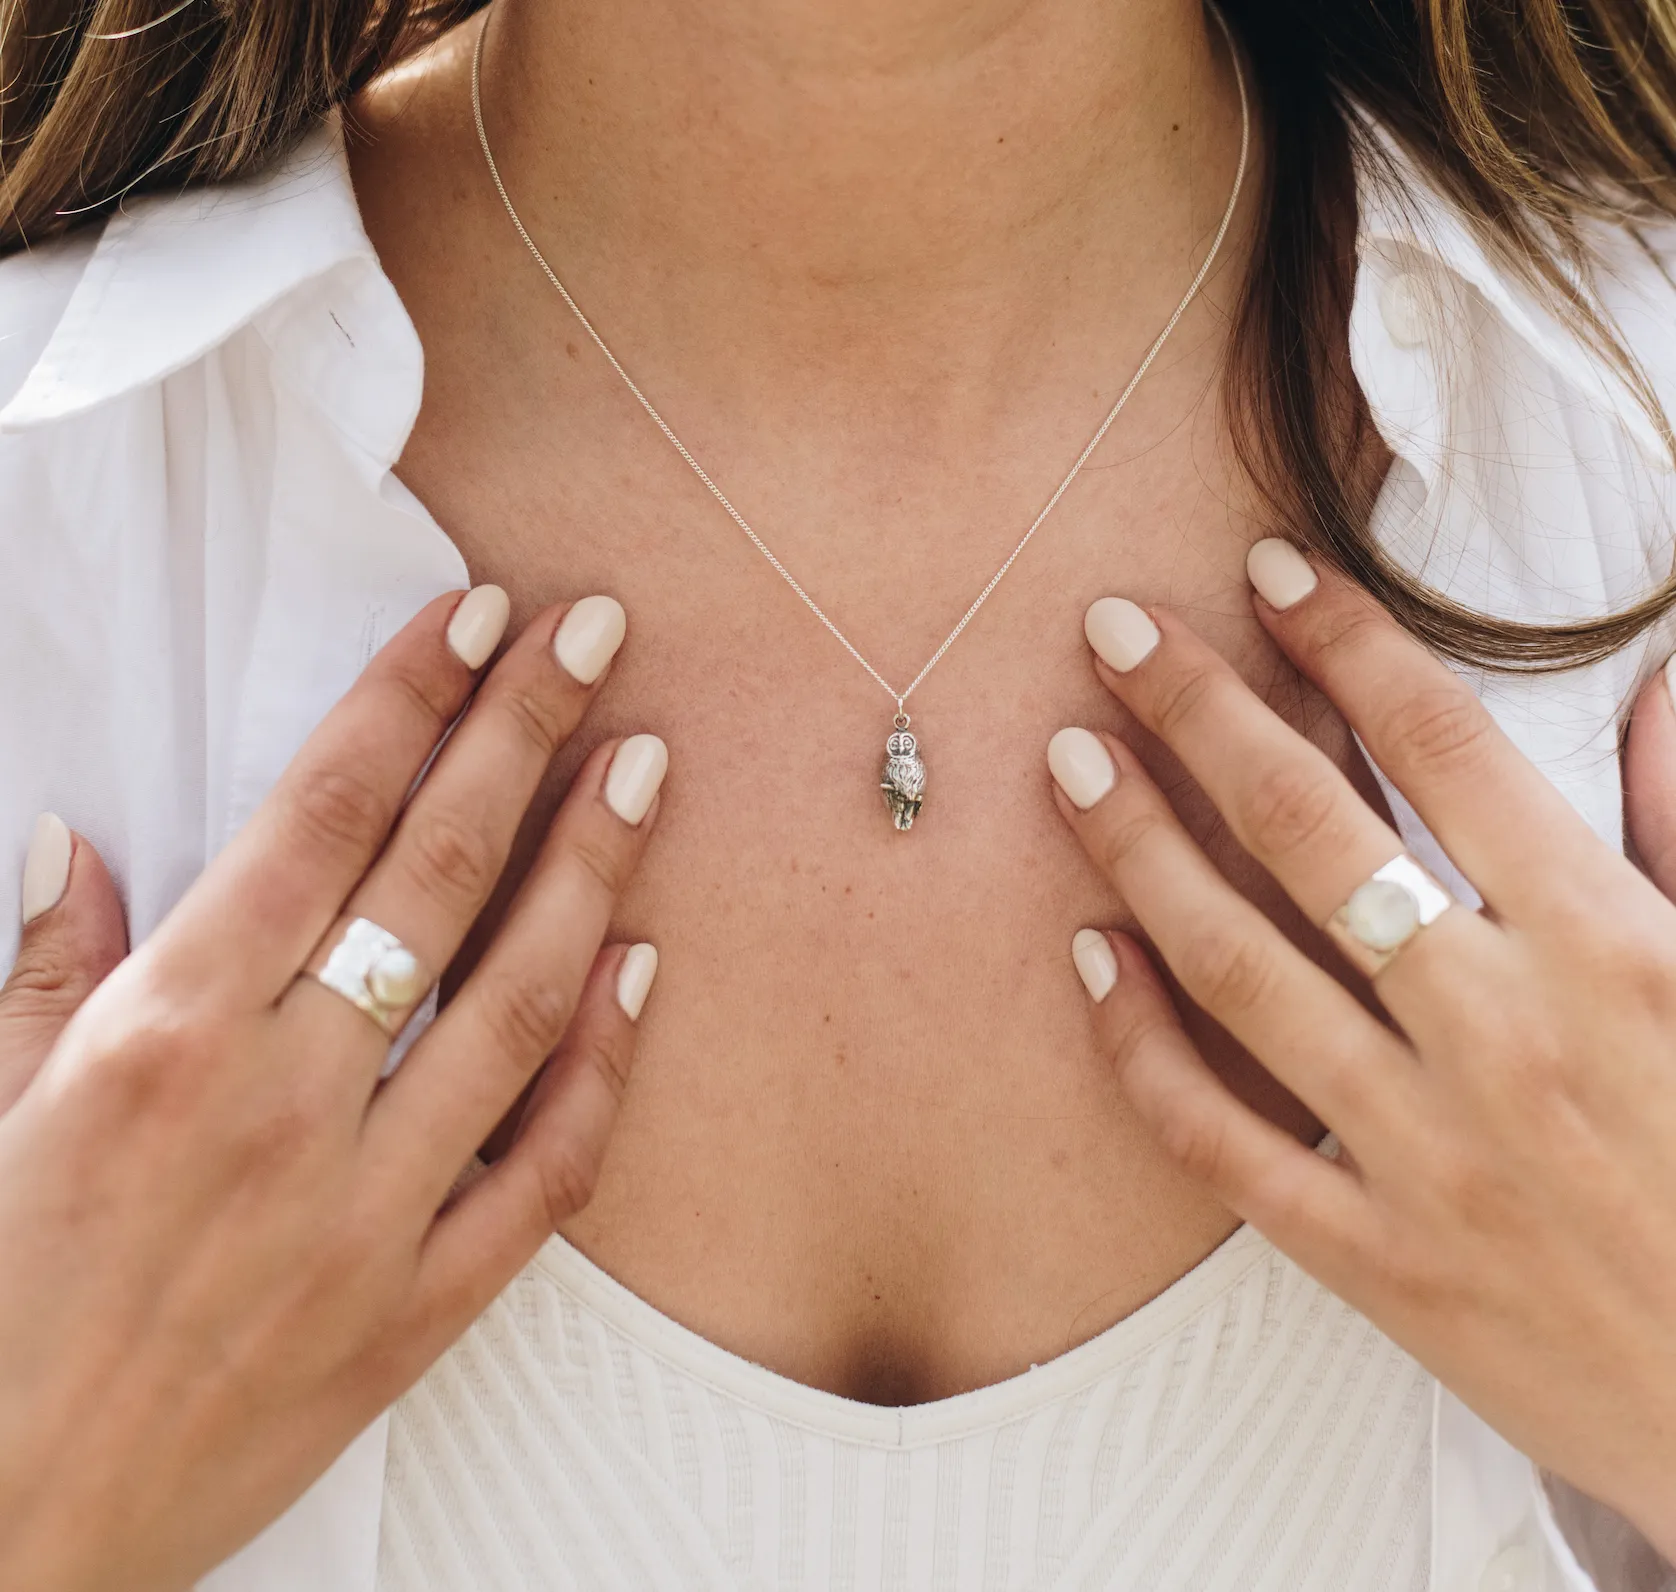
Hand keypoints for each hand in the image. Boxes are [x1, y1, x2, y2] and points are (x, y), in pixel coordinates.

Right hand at [0, 588, 665, 1591]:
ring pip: (519, 999)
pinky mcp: (421, 1303)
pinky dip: (606, 1065)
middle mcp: (282, 1102)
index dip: (408, 699)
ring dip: (595, 866)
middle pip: (439, 872)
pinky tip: (645, 969)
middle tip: (597, 633)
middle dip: (524, 731)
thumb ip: (49, 976)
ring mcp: (369, 1206)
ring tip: (646, 762)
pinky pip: (547, 1168)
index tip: (475, 616)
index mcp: (164, 1036)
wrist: (10, 1538)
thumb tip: (78, 840)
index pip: (320, 817)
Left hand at [1049, 542, 1675, 1557]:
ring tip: (1071, 762)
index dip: (1347, 643)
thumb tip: (1655, 692)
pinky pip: (1220, 1136)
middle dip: (1201, 712)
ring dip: (1140, 851)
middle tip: (1114, 632)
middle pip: (1309, 832)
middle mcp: (1500, 1034)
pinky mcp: (1373, 1254)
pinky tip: (1085, 958)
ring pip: (1237, 967)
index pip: (1446, 747)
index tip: (1269, 571)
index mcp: (1611, 949)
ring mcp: (1422, 1149)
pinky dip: (1140, 1046)